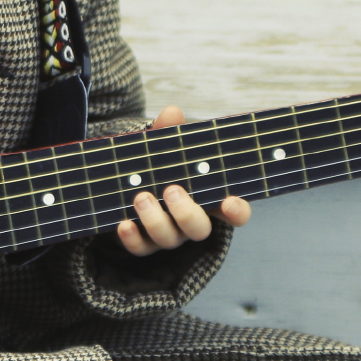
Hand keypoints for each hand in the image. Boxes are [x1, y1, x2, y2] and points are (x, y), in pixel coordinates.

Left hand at [116, 105, 252, 256]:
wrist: (127, 187)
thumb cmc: (159, 167)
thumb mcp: (165, 149)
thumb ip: (170, 133)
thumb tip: (172, 112)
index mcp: (206, 199)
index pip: (234, 212)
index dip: (237, 210)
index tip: (230, 201)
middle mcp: (190, 221)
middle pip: (199, 230)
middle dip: (187, 212)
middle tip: (172, 190)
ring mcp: (167, 234)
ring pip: (169, 239)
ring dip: (155, 220)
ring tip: (141, 197)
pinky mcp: (142, 243)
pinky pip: (140, 249)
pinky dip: (132, 238)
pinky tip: (123, 223)